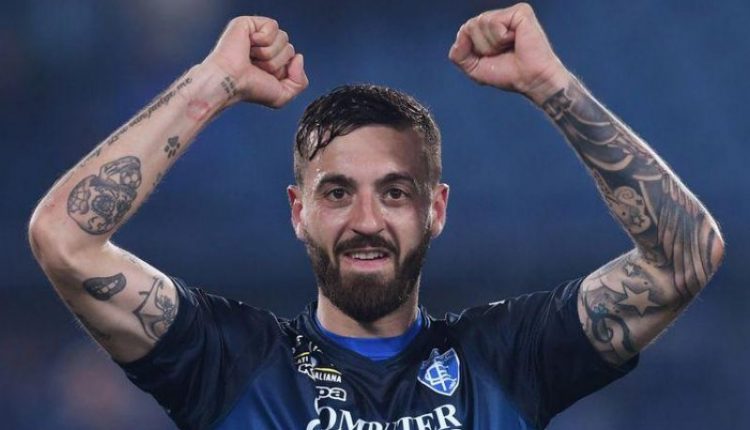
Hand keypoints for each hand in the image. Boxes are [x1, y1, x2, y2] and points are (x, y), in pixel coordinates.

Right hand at [202, 16, 308, 107]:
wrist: (231, 81)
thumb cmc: (250, 89)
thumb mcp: (283, 96)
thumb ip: (300, 82)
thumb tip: (298, 58)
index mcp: (273, 61)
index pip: (293, 59)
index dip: (284, 71)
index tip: (266, 77)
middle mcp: (265, 48)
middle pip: (290, 48)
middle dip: (276, 63)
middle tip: (257, 67)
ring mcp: (258, 35)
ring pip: (283, 37)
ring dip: (269, 53)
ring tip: (252, 58)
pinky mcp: (250, 24)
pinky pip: (272, 26)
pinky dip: (263, 39)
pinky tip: (249, 46)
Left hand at [448, 3, 569, 103]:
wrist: (530, 80)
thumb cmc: (508, 74)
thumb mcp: (474, 68)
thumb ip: (458, 54)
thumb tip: (460, 36)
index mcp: (488, 29)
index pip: (464, 30)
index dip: (472, 49)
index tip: (491, 58)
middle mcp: (499, 18)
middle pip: (470, 26)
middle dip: (482, 47)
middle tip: (501, 54)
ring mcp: (510, 13)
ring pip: (481, 22)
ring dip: (492, 44)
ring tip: (509, 48)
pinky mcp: (520, 12)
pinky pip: (495, 22)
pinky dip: (501, 38)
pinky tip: (516, 41)